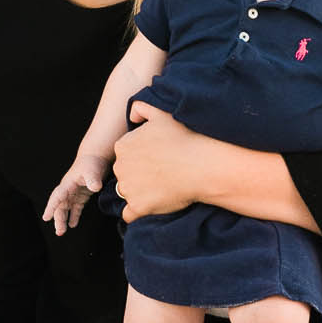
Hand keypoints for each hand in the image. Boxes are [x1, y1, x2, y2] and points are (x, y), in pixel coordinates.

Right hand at [42, 152, 109, 234]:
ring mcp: (74, 193)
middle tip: (59, 232)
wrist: (95, 157)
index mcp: (68, 184)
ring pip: (65, 208)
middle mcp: (68, 189)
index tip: (46, 217)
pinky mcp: (81, 195)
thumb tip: (95, 187)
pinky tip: (73, 225)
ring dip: (63, 220)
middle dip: (58, 219)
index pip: (58, 196)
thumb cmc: (92, 163)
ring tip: (62, 232)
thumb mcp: (93, 170)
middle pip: (60, 206)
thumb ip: (93, 179)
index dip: (52, 207)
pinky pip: (75, 208)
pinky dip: (74, 216)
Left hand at [109, 101, 213, 222]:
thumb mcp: (162, 114)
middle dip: (138, 175)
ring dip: (140, 193)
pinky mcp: (138, 207)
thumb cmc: (185, 139)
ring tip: (162, 189)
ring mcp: (128, 188)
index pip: (126, 155)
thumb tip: (132, 114)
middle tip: (162, 175)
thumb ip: (142, 108)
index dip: (142, 158)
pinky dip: (139, 212)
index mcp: (123, 145)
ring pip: (127, 193)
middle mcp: (120, 167)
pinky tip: (154, 206)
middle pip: (125, 174)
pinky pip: (130, 214)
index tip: (158, 160)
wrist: (202, 165)